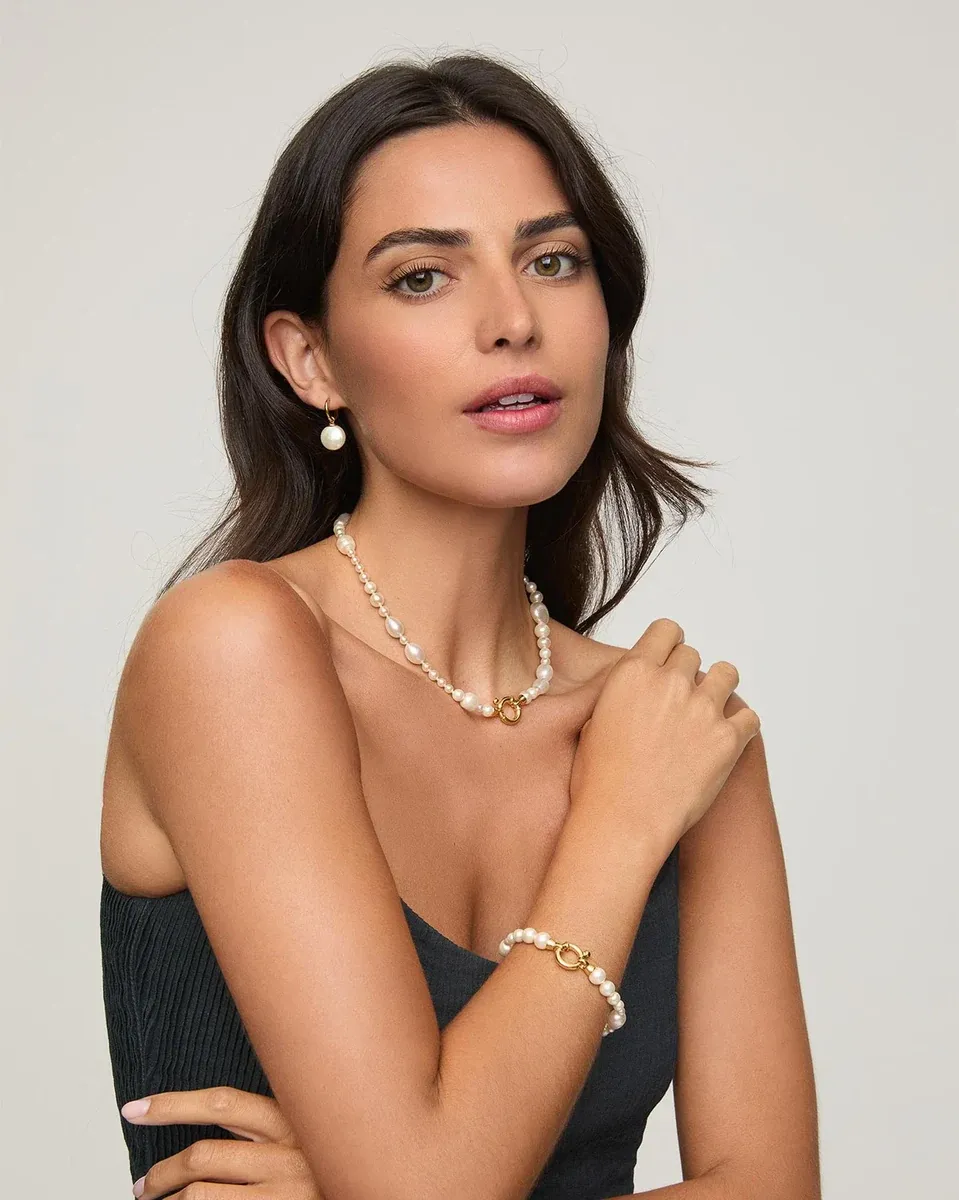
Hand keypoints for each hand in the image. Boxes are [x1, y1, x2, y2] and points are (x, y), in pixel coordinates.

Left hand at [121, 1085, 320, 1198]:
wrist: (372, 1188)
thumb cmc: (329, 1169)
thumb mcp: (309, 1136)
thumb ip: (270, 1128)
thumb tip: (208, 1128)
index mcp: (293, 1123)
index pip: (222, 1104)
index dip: (172, 1105)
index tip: (134, 1109)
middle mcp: (288, 1157)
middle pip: (203, 1155)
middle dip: (161, 1172)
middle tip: (142, 1186)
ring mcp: (282, 1196)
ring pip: (200, 1195)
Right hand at [570, 617, 760, 844]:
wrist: (622, 822)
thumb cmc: (600, 780)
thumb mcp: (594, 721)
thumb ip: (621, 694)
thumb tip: (636, 690)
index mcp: (633, 672)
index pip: (666, 630)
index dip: (669, 645)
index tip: (670, 660)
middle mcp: (671, 682)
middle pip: (693, 655)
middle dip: (688, 675)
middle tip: (681, 703)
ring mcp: (703, 709)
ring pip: (727, 674)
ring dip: (718, 690)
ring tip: (708, 714)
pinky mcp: (729, 739)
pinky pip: (749, 718)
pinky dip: (740, 727)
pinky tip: (724, 741)